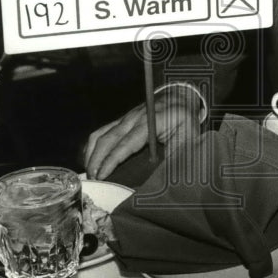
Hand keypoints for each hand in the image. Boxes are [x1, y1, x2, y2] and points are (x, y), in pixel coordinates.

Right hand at [84, 85, 202, 179]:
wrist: (180, 97)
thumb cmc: (185, 119)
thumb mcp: (188, 136)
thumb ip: (176, 153)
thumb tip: (164, 172)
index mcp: (150, 123)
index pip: (126, 144)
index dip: (111, 160)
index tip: (102, 175)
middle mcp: (133, 118)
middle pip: (108, 139)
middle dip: (96, 160)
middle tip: (92, 180)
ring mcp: (125, 118)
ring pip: (100, 134)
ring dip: (91, 154)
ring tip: (89, 173)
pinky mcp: (121, 120)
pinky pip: (101, 131)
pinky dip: (92, 146)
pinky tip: (90, 159)